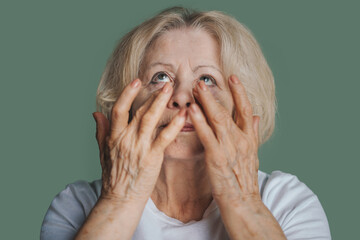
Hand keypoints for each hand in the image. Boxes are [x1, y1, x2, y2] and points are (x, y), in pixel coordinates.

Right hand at [93, 79, 185, 203]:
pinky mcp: (152, 158)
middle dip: (152, 95)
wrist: (120, 200)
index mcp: (114, 137)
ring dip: (161, 103)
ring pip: (150, 120)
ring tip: (171, 90)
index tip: (137, 81)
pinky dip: (174, 125)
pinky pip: (164, 138)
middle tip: (164, 82)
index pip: (119, 110)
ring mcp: (139, 148)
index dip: (127, 94)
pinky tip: (183, 115)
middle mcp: (126, 139)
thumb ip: (101, 131)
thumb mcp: (103, 152)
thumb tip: (96, 113)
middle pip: (138, 111)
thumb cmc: (113, 177)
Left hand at [188, 75, 260, 203]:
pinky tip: (191, 110)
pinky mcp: (217, 157)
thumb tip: (255, 116)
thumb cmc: (244, 180)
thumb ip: (252, 133)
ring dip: (205, 102)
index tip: (233, 77)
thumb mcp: (253, 154)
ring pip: (216, 119)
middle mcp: (240, 139)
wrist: (244, 203)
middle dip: (213, 94)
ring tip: (195, 88)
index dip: (240, 92)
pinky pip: (207, 136)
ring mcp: (229, 147)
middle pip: (226, 111)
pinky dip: (199, 121)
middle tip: (201, 81)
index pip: (245, 109)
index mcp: (248, 138)